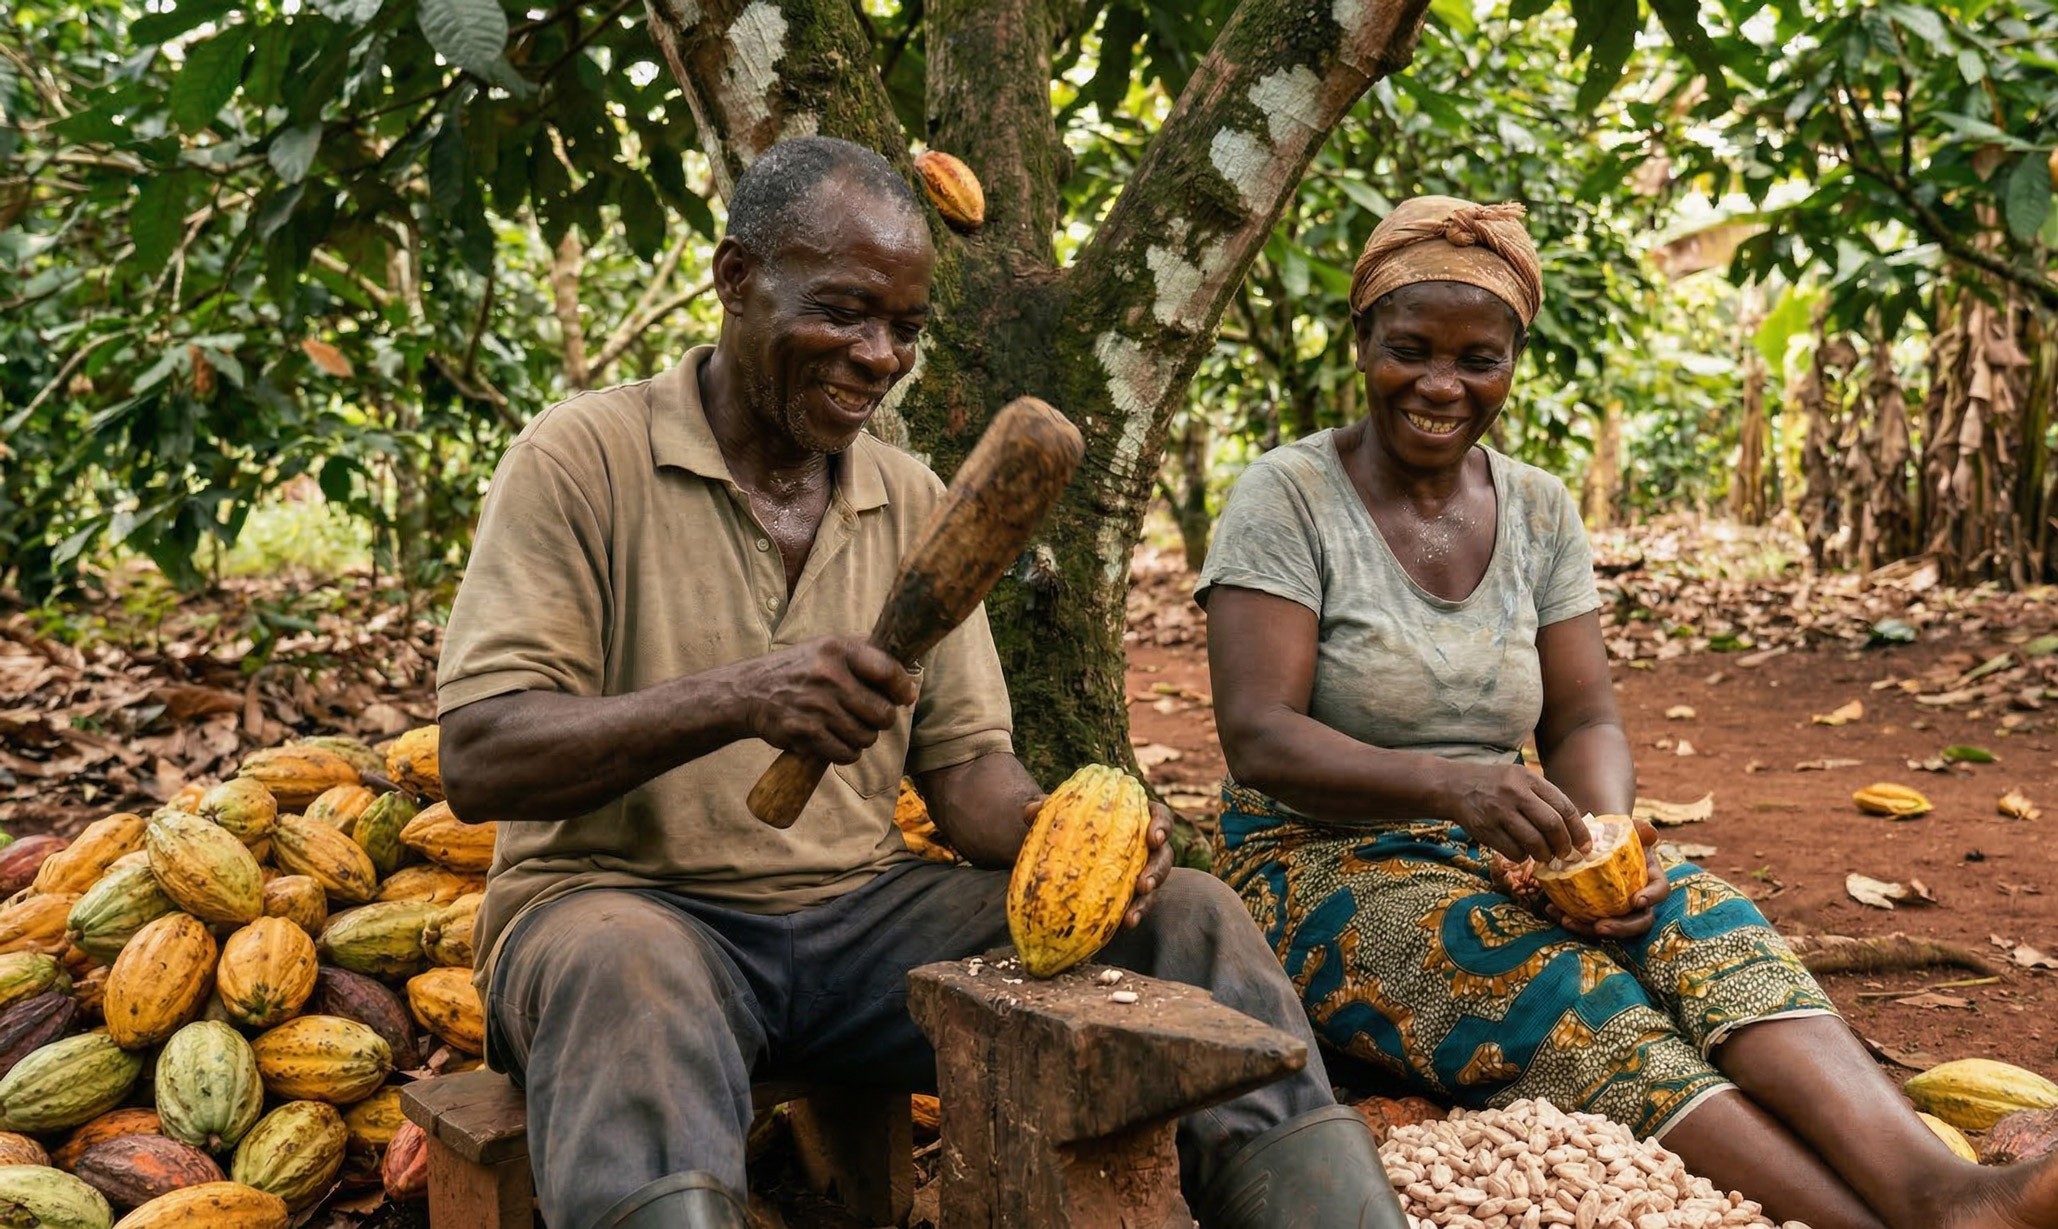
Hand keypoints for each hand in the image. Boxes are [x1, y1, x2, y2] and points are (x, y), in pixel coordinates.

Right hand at [740, 636, 917, 763]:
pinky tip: (837, 740)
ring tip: (849, 726)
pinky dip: (847, 752)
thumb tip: (907, 672)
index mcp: (837, 650)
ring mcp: (816, 707)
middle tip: (871, 715)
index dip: (903, 688)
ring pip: (866, 738)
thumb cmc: (798, 669)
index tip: (904, 696)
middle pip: (882, 713)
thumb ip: (865, 652)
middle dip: (882, 719)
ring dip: (863, 737)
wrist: (750, 692)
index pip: (888, 671)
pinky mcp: (805, 734)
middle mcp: (827, 677)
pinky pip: (846, 754)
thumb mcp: (827, 647)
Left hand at [1017, 796, 1175, 928]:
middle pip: (1164, 855)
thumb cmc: (1065, 826)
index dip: (1162, 825)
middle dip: (1158, 870)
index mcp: (1136, 818)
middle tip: (1144, 882)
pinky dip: (1133, 915)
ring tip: (1133, 914)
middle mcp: (1144, 846)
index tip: (1153, 837)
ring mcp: (1141, 872)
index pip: (1159, 816)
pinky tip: (1124, 926)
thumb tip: (1029, 811)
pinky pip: (1139, 906)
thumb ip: (1045, 809)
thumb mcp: (1056, 816)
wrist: (1058, 855)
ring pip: (1154, 885)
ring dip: (1148, 900)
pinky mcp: (1132, 895)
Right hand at [1445, 763, 1589, 862]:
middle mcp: (1514, 793)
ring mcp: (1499, 812)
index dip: (1578, 830)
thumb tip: (1574, 828)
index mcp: (1528, 779)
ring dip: (1543, 854)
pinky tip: (1522, 852)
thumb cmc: (1495, 785)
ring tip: (1544, 855)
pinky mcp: (1485, 829)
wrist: (1454, 786)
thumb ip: (1544, 798)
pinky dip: (1523, 856)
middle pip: (1551, 825)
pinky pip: (1513, 851)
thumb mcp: (1520, 779)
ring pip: (1533, 842)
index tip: (1585, 846)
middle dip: (1563, 845)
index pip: (1563, 807)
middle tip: (1565, 854)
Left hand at [1544, 817, 1669, 939]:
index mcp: (1650, 878)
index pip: (1660, 890)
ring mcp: (1617, 910)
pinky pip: (1585, 922)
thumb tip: (1650, 833)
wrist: (1592, 841)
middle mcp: (1638, 899)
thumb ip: (1639, 829)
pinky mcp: (1595, 913)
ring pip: (1610, 928)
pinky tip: (1552, 910)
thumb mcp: (1626, 829)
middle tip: (1600, 927)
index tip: (1636, 901)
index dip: (1651, 898)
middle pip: (1639, 921)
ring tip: (1567, 921)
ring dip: (1588, 929)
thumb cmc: (1614, 836)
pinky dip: (1569, 918)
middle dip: (1621, 928)